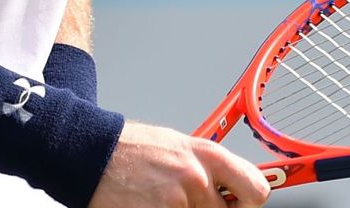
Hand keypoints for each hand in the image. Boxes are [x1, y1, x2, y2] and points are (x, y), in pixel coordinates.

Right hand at [89, 121, 269, 207]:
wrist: (92, 154)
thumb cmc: (134, 149)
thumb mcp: (179, 147)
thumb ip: (209, 167)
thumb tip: (235, 186)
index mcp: (208, 155)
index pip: (256, 190)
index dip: (249, 202)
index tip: (240, 204)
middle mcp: (197, 178)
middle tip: (188, 203)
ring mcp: (178, 201)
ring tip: (159, 199)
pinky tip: (148, 206)